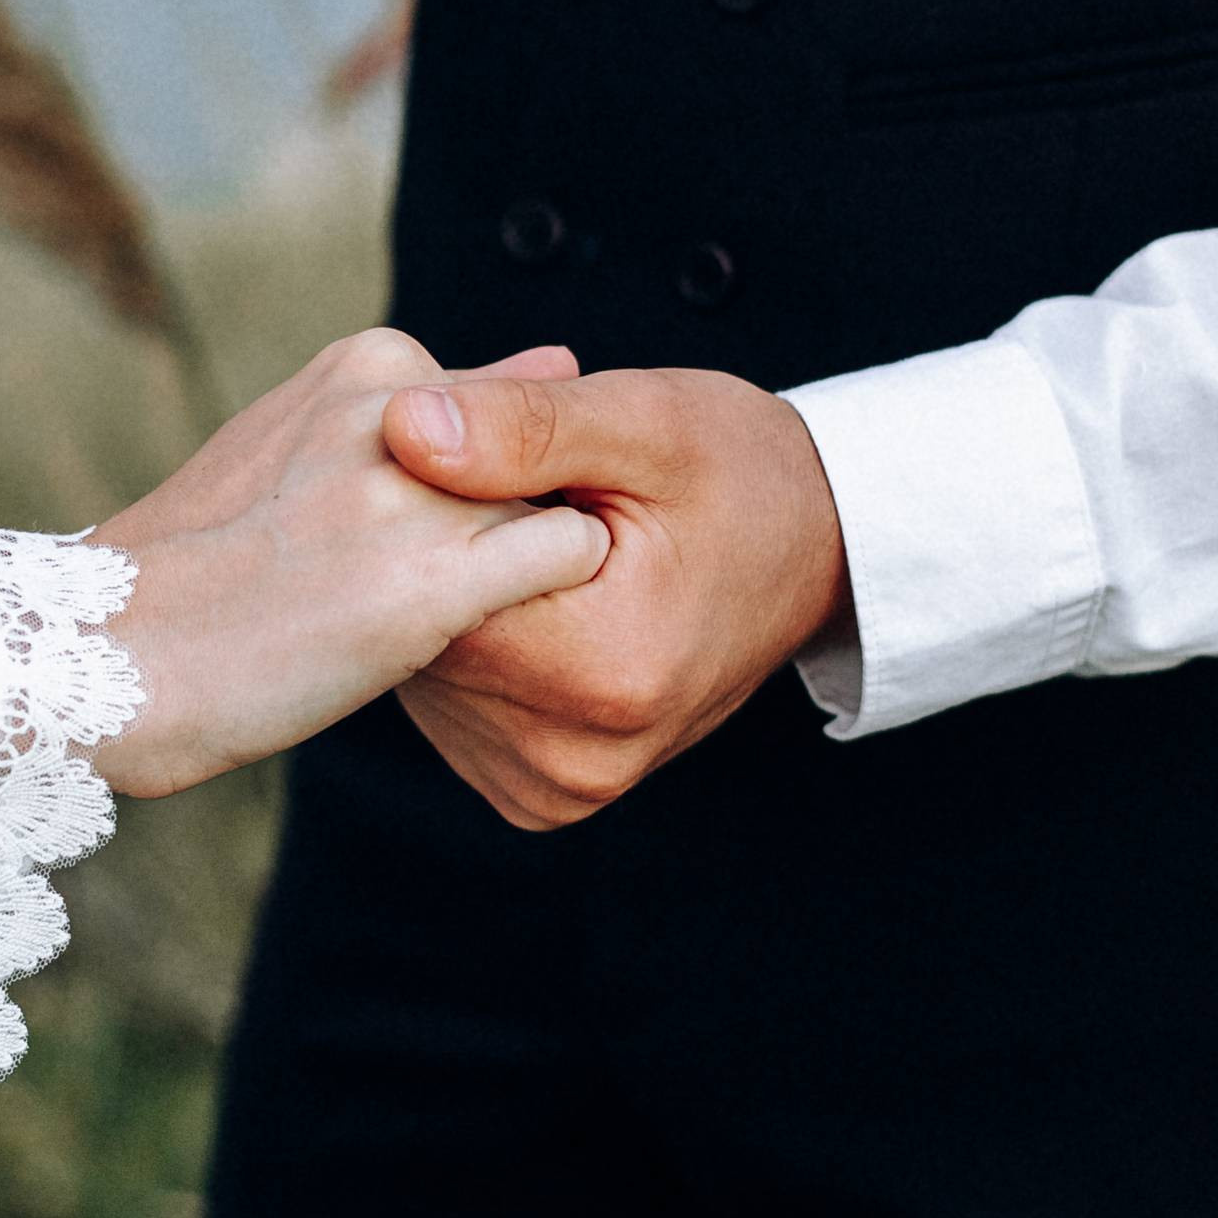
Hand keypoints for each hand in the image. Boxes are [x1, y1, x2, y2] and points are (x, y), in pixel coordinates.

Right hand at [88, 333, 607, 798]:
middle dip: (490, 525)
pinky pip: (571, 558)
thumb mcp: (302, 437)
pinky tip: (460, 633)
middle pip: (524, 460)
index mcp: (368, 361)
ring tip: (406, 614)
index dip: (450, 494)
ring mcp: (423, 493)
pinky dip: (548, 598)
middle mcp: (404, 408)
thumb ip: (430, 403)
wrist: (111, 653)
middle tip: (386, 584)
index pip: (489, 413)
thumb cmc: (203, 562)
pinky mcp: (441, 580)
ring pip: (550, 506)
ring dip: (511, 567)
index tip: (368, 540)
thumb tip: (560, 356)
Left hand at [377, 367, 851, 830]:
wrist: (813, 555)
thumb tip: (404, 428)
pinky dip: (471, 647)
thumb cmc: (735, 470)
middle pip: (421, 636)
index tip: (486, 456)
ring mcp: (552, 789)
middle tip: (506, 488)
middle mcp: (573, 757)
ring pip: (425, 672)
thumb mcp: (644, 420)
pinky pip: (453, 708)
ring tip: (524, 546)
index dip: (432, 503)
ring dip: (447, 602)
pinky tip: (522, 601)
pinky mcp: (538, 797)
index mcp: (602, 669)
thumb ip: (526, 425)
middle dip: (438, 554)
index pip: (432, 584)